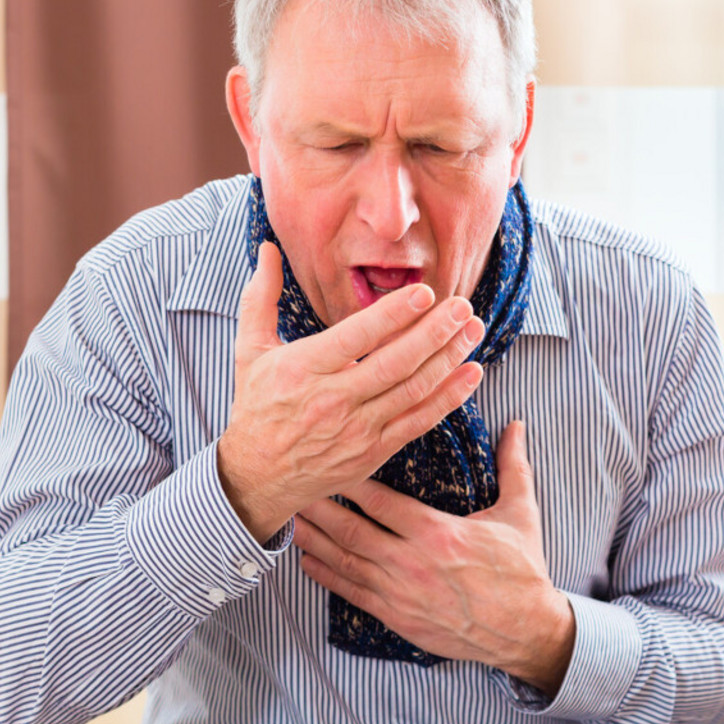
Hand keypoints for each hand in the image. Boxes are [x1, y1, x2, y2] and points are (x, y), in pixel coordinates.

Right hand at [217, 242, 486, 542]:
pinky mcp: (374, 451)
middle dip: (434, 332)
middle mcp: (333, 400)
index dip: (394, 314)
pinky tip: (471, 374)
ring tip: (473, 330)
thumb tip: (267, 248)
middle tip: (462, 306)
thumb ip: (260, 296)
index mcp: (304, 368)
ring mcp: (357, 429)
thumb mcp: (249, 349)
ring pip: (413, 390)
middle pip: (395, 363)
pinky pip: (419, 421)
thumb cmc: (257, 405)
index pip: (357, 337)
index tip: (425, 292)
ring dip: (449, 359)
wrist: (257, 476)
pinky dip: (449, 398)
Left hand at [293, 420, 575, 696]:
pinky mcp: (398, 617)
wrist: (527, 632)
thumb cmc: (521, 571)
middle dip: (319, 507)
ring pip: (346, 562)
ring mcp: (401, 593)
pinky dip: (327, 577)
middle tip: (293, 484)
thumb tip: (516, 425)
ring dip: (314, 540)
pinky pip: (353, 594)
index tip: (328, 459)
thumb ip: (512, 465)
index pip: (382, 501)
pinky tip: (306, 562)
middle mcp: (412, 562)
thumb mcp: (520, 513)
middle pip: (352, 531)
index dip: (350, 480)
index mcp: (438, 532)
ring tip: (287, 518)